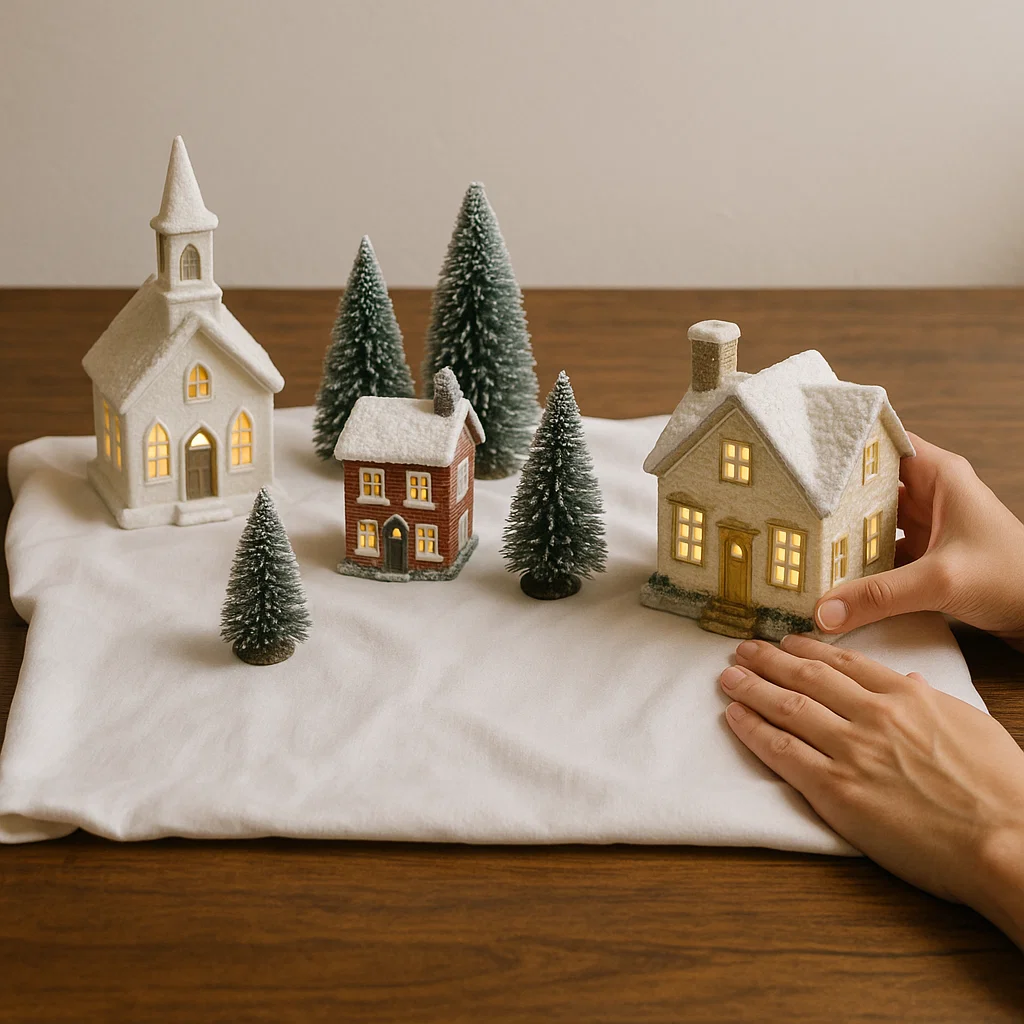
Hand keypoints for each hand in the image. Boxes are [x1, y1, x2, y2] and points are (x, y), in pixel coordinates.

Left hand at [721, 635, 1023, 946]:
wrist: (1007, 838)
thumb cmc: (1000, 788)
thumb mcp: (970, 725)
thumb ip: (931, 700)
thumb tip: (910, 680)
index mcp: (906, 695)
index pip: (844, 663)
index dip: (807, 649)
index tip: (786, 641)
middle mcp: (872, 714)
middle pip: (807, 676)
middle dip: (769, 660)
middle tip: (742, 649)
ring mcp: (851, 750)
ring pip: (786, 707)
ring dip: (751, 688)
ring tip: (728, 676)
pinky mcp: (836, 790)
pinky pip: (781, 752)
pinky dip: (752, 729)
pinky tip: (734, 716)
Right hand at [814, 433, 1023, 647]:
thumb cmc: (1015, 578)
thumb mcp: (940, 581)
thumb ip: (879, 596)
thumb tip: (824, 612)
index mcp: (941, 475)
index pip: (885, 443)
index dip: (847, 445)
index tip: (806, 454)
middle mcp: (932, 495)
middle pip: (871, 486)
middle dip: (835, 497)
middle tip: (792, 504)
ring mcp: (929, 526)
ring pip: (874, 521)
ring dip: (846, 535)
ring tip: (805, 540)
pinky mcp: (927, 557)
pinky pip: (883, 553)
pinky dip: (861, 563)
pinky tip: (834, 574)